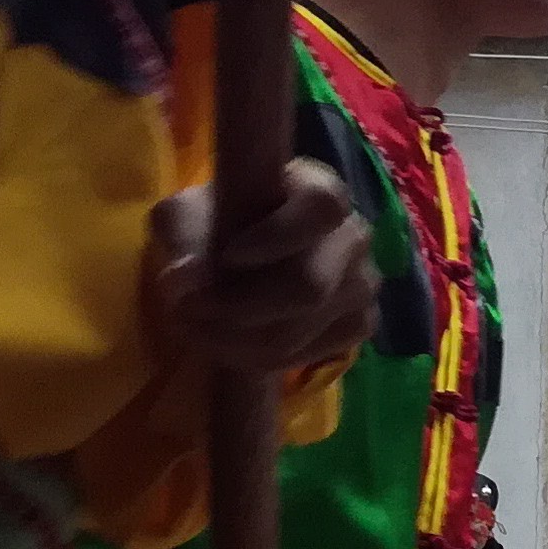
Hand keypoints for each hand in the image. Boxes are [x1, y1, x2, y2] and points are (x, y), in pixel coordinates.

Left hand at [150, 160, 373, 376]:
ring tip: (196, 328)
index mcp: (318, 189)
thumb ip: (184, 237)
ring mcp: (363, 283)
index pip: (322, 206)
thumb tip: (188, 278)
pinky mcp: (361, 324)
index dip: (278, 234)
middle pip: (309, 285)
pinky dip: (261, 359)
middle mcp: (353, 233)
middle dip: (239, 306)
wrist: (238, 267)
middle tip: (188, 309)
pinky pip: (311, 354)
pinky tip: (233, 346)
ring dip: (237, 339)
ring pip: (301, 328)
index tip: (227, 256)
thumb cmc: (217, 228)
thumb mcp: (185, 216)